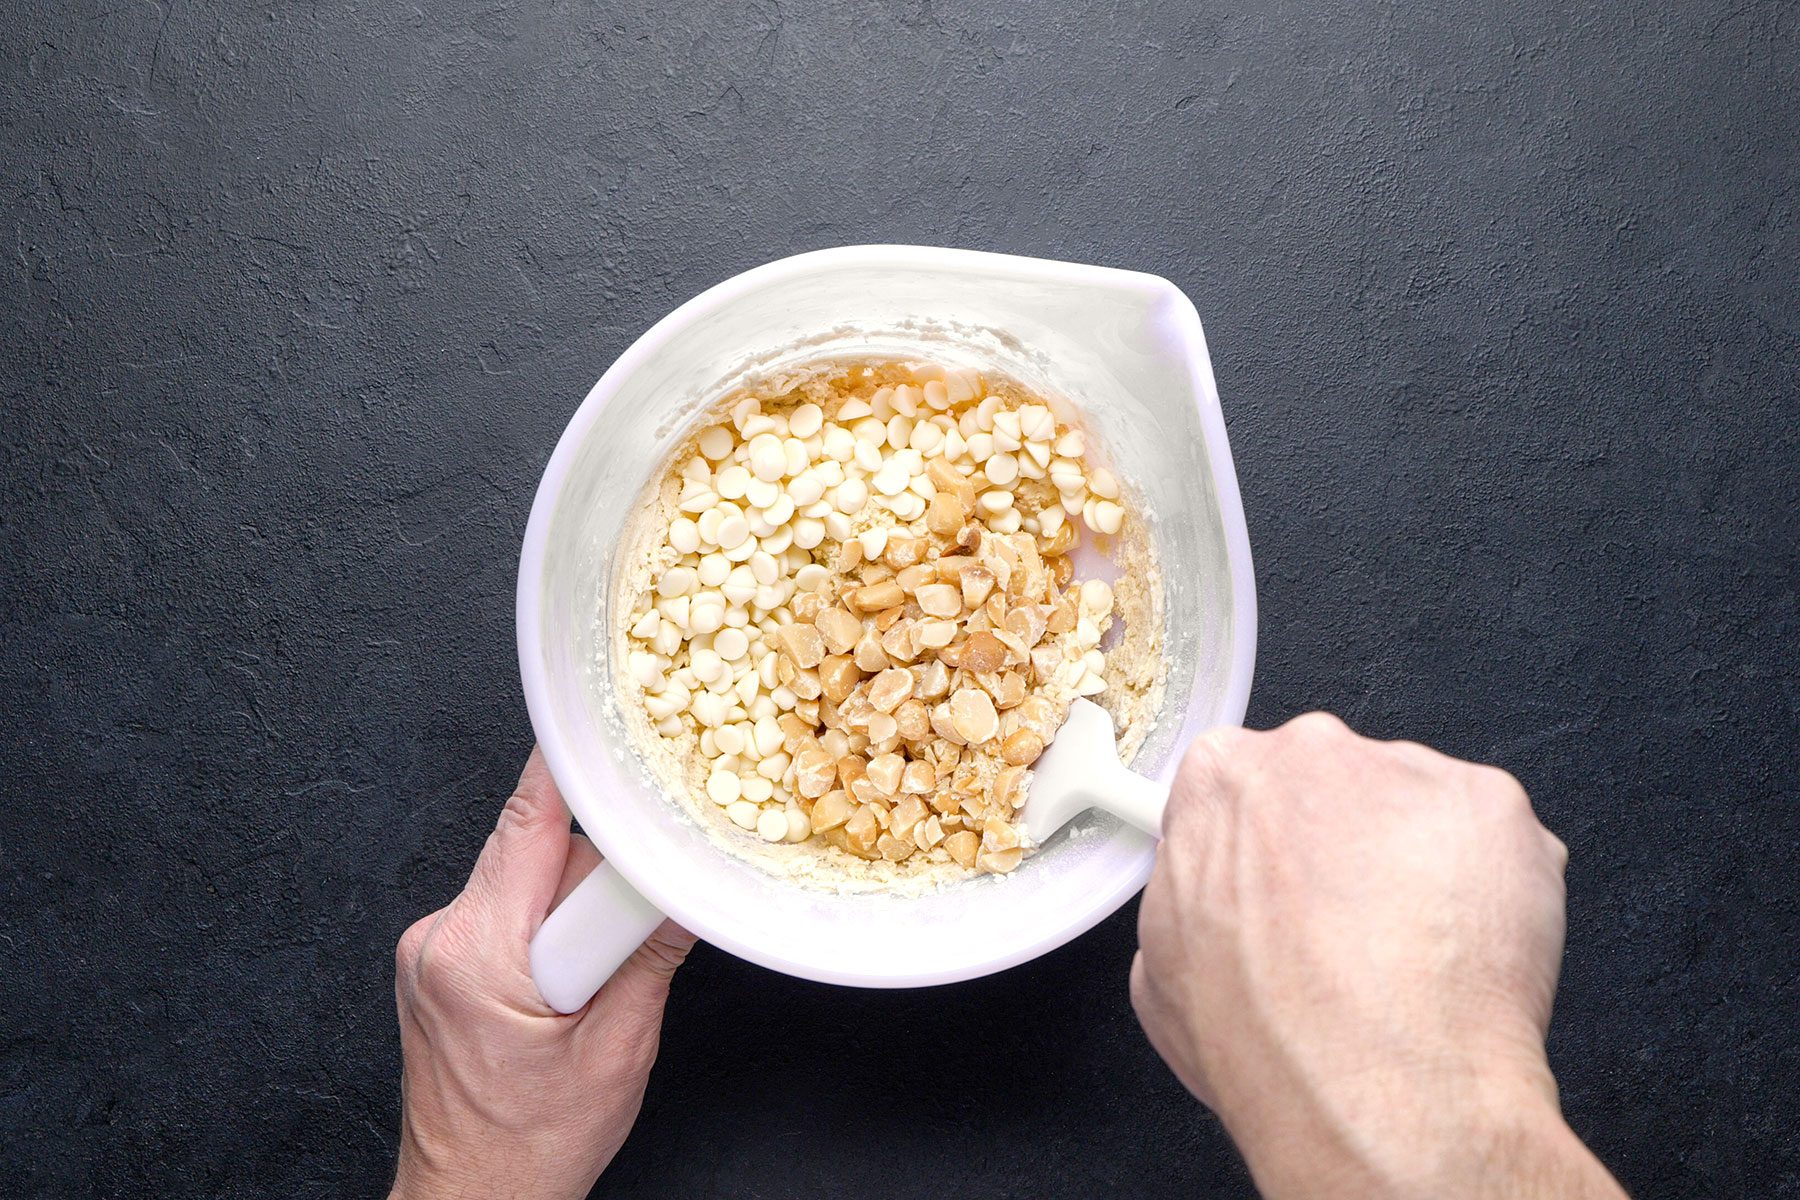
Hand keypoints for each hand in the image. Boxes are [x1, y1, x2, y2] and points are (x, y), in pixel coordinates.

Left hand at [390, 749, 695, 1199]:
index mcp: (476, 955)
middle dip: (597, 870)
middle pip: (538, 845)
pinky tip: (570, 975)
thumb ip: (649, 958)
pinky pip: (512, 904)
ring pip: (529, 874)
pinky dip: (551, 922)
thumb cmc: (527, 1149)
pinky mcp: (443, 957)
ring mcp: (435, 946)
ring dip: (574, 903)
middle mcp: (441, 937)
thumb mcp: (616, 1053)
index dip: (574, 772)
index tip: (605, 721)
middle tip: (626, 926)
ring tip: (591, 978)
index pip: (531, 825)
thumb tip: (686, 887)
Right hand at [1131, 713, 1624, 1198]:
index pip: (1243, 787)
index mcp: (1221, 780)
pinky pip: (1494, 840)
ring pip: (1419, 811)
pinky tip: (1465, 955)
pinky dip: (1493, 889)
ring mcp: (1410, 772)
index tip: (1285, 893)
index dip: (1268, 850)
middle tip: (1353, 935)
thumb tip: (1214, 917)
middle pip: (1336, 785)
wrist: (1376, 1088)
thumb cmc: (1270, 1039)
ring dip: (1421, 870)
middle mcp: (1313, 752)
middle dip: (1347, 849)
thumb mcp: (1163, 978)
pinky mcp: (1493, 806)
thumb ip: (1189, 906)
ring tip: (1415, 960)